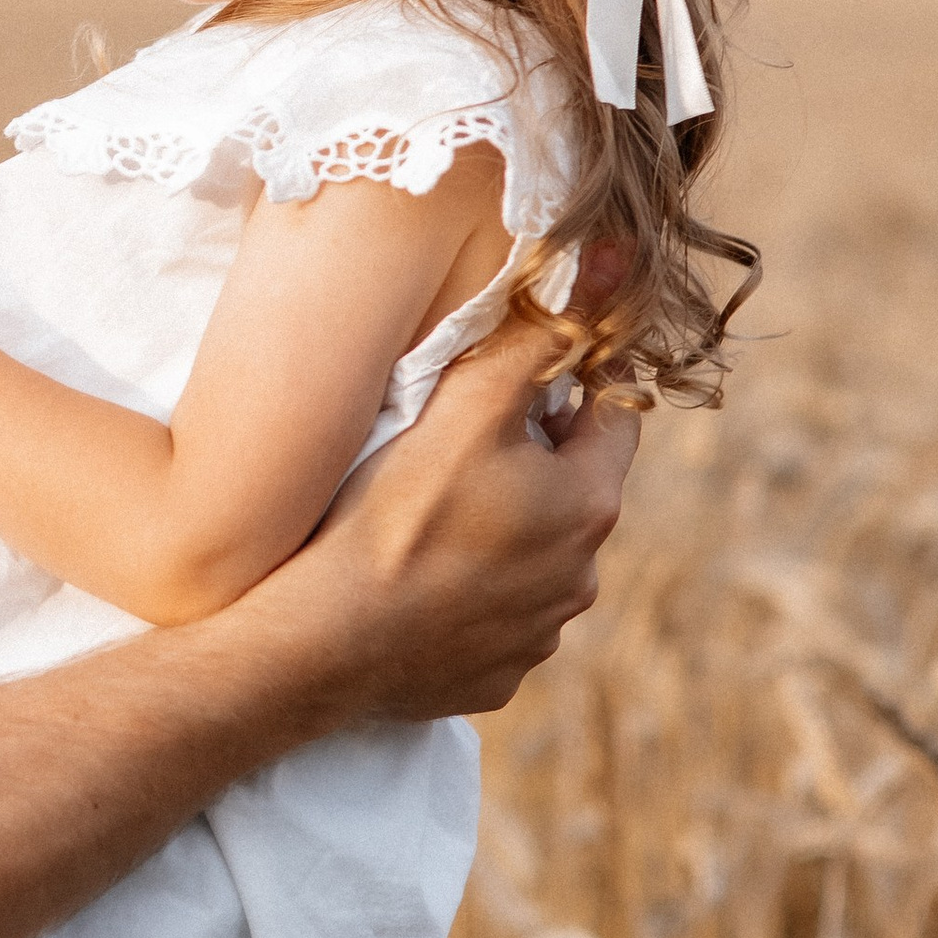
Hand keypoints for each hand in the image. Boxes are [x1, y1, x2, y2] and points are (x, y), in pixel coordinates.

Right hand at [284, 311, 636, 730]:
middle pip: (570, 491)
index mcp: (588, 506)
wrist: (326, 644)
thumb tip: (611, 260)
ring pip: (534, 559)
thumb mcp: (467, 405)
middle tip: (458, 441)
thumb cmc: (395, 514)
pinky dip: (468, 596)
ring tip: (427, 513)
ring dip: (501, 531)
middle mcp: (580, 578)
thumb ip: (537, 335)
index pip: (611, 419)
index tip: (523, 371)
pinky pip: (494, 620)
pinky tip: (415, 578)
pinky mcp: (497, 677)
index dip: (570, 384)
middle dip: (531, 461)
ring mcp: (539, 635)